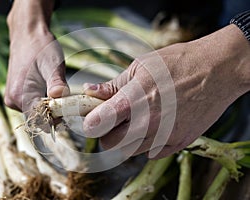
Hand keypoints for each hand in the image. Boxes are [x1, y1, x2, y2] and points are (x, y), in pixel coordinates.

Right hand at [4, 0, 68, 111]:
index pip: (41, 121)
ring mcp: (13, 100)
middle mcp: (13, 101)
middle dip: (55, 114)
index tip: (70, 111)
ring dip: (50, 108)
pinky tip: (51, 91)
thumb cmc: (40, 47)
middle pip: (39, 119)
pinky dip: (44, 103)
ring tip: (60, 93)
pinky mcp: (16, 96)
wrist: (28, 35)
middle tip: (69, 101)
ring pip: (37, 113)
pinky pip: (33, 106)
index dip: (57, 119)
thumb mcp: (52, 64)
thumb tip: (60, 97)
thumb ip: (56, 82)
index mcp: (20, 95)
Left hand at [83, 24, 249, 158]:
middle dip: (107, 133)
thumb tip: (89, 90)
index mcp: (134, 100)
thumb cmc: (178, 63)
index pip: (99, 124)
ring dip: (127, 139)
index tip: (91, 120)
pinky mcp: (178, 142)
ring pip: (130, 151)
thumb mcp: (141, 66)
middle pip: (111, 144)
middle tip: (114, 120)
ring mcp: (163, 135)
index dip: (91, 123)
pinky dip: (147, 143)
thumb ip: (114, 85)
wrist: (217, 70)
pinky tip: (155, 126)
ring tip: (138, 119)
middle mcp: (147, 122)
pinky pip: (152, 153)